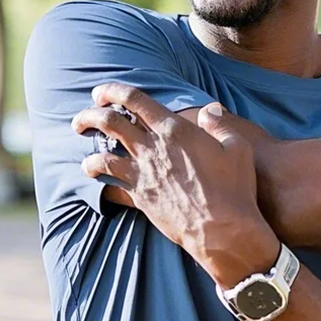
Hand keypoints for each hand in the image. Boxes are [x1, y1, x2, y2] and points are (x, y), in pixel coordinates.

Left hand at [72, 84, 278, 285]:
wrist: (223, 229)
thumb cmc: (235, 187)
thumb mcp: (238, 147)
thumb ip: (220, 124)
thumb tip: (210, 109)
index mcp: (176, 130)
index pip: (136, 100)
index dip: (114, 91)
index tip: (102, 91)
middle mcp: (154, 149)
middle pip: (110, 122)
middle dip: (91, 113)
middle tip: (86, 112)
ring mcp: (144, 175)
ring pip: (102, 153)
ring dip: (89, 143)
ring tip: (82, 138)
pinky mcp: (140, 198)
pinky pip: (109, 184)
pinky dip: (97, 176)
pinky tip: (92, 172)